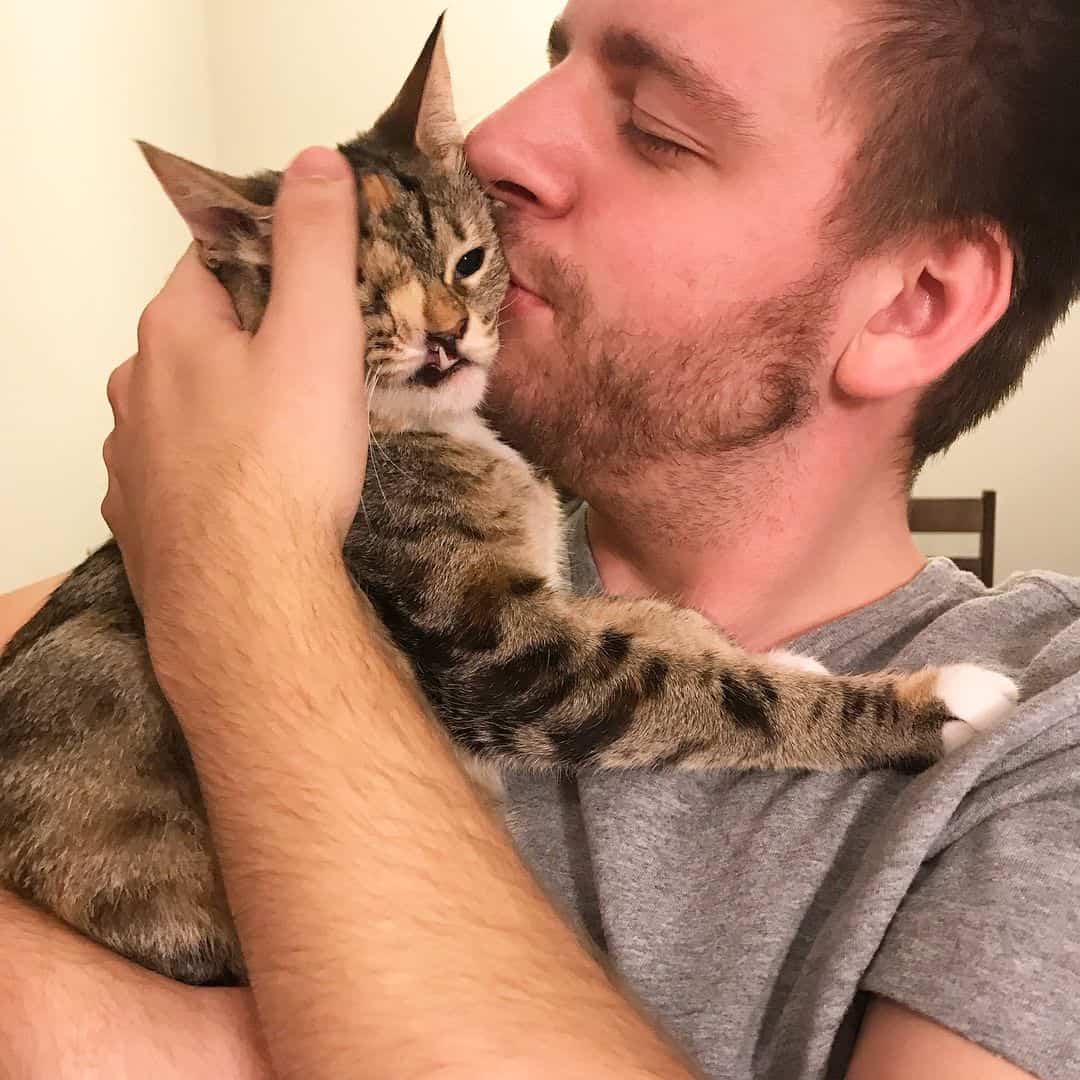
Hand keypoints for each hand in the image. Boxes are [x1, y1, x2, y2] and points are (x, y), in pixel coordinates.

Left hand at [102, 146, 365, 621]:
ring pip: (186, 404)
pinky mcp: (141, 516)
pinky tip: (250, 489)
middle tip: (323, 361)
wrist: (246, 597)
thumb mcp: (318, 335)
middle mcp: (136, 384)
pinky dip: (212, 464)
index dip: (271, 252)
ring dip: (231, 403)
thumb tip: (315, 161)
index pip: (214, 254)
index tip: (322, 276)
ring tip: (293, 433)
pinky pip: (177, 468)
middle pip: (200, 332)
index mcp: (174, 328)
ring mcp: (130, 456)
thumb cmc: (285, 462)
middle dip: (256, 334)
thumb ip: (316, 243)